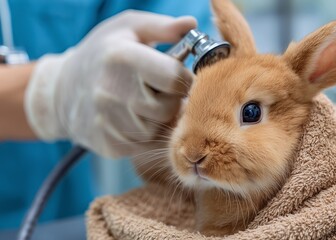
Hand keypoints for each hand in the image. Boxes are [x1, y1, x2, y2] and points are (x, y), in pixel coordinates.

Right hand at [25, 10, 195, 157]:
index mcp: (121, 58)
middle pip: (169, 107)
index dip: (183, 77)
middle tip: (158, 89)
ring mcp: (108, 122)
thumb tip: (191, 23)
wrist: (61, 90)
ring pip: (159, 129)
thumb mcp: (128, 28)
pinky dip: (147, 133)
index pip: (174, 78)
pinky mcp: (109, 144)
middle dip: (171, 99)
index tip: (177, 74)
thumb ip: (163, 26)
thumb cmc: (102, 54)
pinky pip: (146, 144)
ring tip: (142, 101)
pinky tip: (133, 117)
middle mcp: (112, 92)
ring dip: (159, 118)